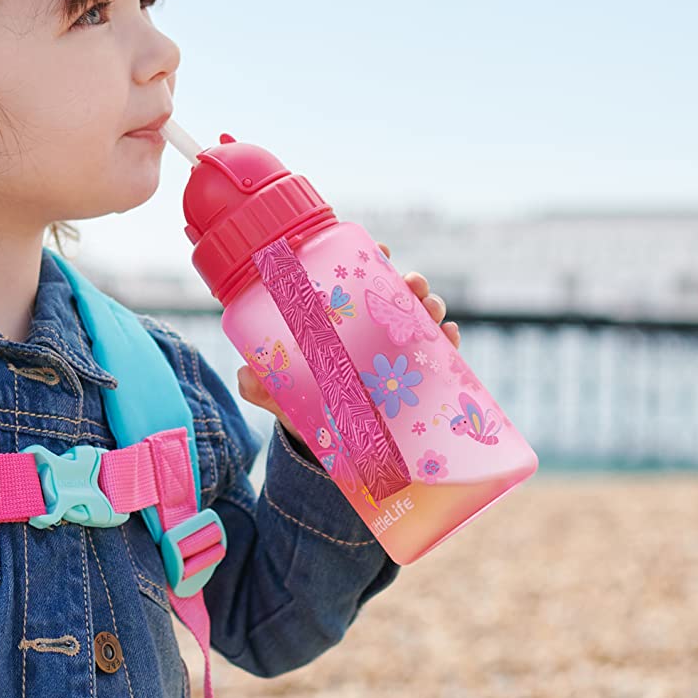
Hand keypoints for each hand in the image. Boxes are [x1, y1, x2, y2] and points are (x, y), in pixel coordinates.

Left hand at [235, 245, 458, 434]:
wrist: (326, 447)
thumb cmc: (303, 406)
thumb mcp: (284, 395)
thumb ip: (264, 386)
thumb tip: (246, 376)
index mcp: (341, 322)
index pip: (359, 280)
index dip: (372, 258)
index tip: (381, 250)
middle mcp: (372, 331)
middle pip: (396, 295)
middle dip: (411, 282)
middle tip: (412, 284)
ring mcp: (398, 352)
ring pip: (422, 319)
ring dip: (431, 307)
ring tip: (432, 310)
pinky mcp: (418, 378)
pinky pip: (440, 355)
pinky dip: (449, 342)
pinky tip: (451, 337)